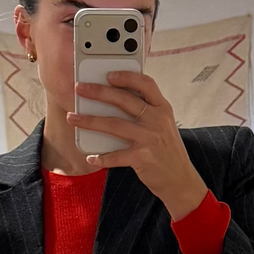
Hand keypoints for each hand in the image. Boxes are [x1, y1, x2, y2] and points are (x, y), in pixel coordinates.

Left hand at [68, 71, 207, 220]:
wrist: (180, 179)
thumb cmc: (166, 150)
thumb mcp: (162, 125)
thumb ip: (146, 111)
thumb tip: (114, 98)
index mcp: (162, 108)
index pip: (146, 84)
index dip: (126, 77)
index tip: (108, 74)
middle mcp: (157, 120)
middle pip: (124, 100)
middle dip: (99, 92)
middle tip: (79, 89)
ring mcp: (150, 139)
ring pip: (114, 125)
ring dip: (90, 121)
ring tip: (72, 117)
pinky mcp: (143, 158)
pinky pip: (116, 155)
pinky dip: (101, 157)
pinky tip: (90, 157)